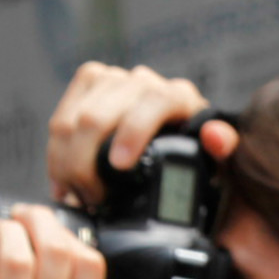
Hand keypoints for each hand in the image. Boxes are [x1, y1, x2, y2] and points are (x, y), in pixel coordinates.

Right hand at [46, 64, 223, 206]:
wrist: (178, 138)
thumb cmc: (198, 154)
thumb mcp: (218, 159)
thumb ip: (223, 148)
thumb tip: (216, 136)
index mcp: (178, 96)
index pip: (152, 103)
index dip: (131, 134)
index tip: (119, 167)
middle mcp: (143, 81)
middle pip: (97, 116)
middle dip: (85, 163)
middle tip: (92, 199)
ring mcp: (113, 79)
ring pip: (71, 119)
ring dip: (65, 163)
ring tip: (74, 195)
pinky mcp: (89, 83)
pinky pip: (60, 117)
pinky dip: (56, 154)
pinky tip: (61, 181)